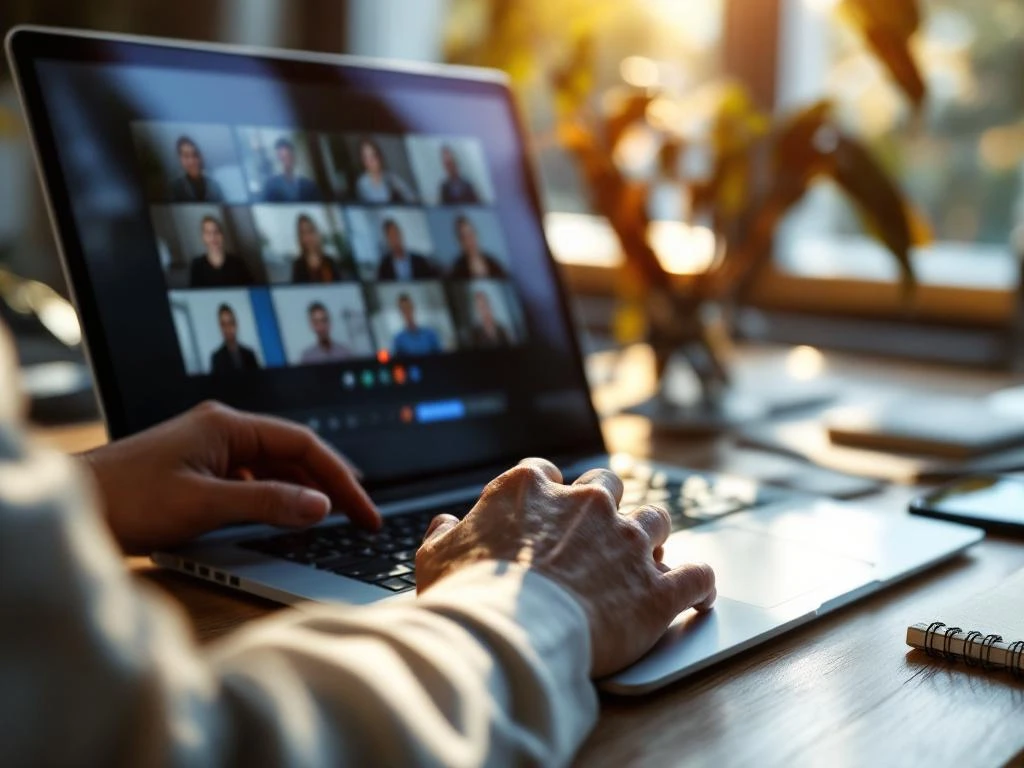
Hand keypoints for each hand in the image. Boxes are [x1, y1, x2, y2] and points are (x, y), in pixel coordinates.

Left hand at [80, 401, 378, 553]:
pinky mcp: (198, 471)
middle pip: (293, 455)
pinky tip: (284, 520)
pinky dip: (274, 500)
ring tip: (333, 521)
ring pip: (274, 469)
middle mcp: (222, 431)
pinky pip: (251, 481)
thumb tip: (321, 506)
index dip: (341, 479)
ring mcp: (209, 450)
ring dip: (302, 493)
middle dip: (330, 485)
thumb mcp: (205, 504)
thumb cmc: (126, 499)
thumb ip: (268, 502)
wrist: (71, 506)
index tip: (365, 511)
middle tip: (361, 518)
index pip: (303, 445)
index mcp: (227, 426)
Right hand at [416, 458, 715, 676]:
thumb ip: (444, 535)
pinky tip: (697, 593)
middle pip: (608, 485)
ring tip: (648, 556)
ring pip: (657, 519)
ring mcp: (626, 542)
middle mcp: (586, 504)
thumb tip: (445, 525)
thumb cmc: (469, 599)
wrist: (510, 636)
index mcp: (529, 490)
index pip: (545, 473)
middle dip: (606, 504)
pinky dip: (699, 583)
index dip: (548, 490)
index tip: (547, 509)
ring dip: (652, 535)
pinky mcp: (657, 588)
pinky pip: (697, 575)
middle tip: (599, 530)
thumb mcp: (436, 559)